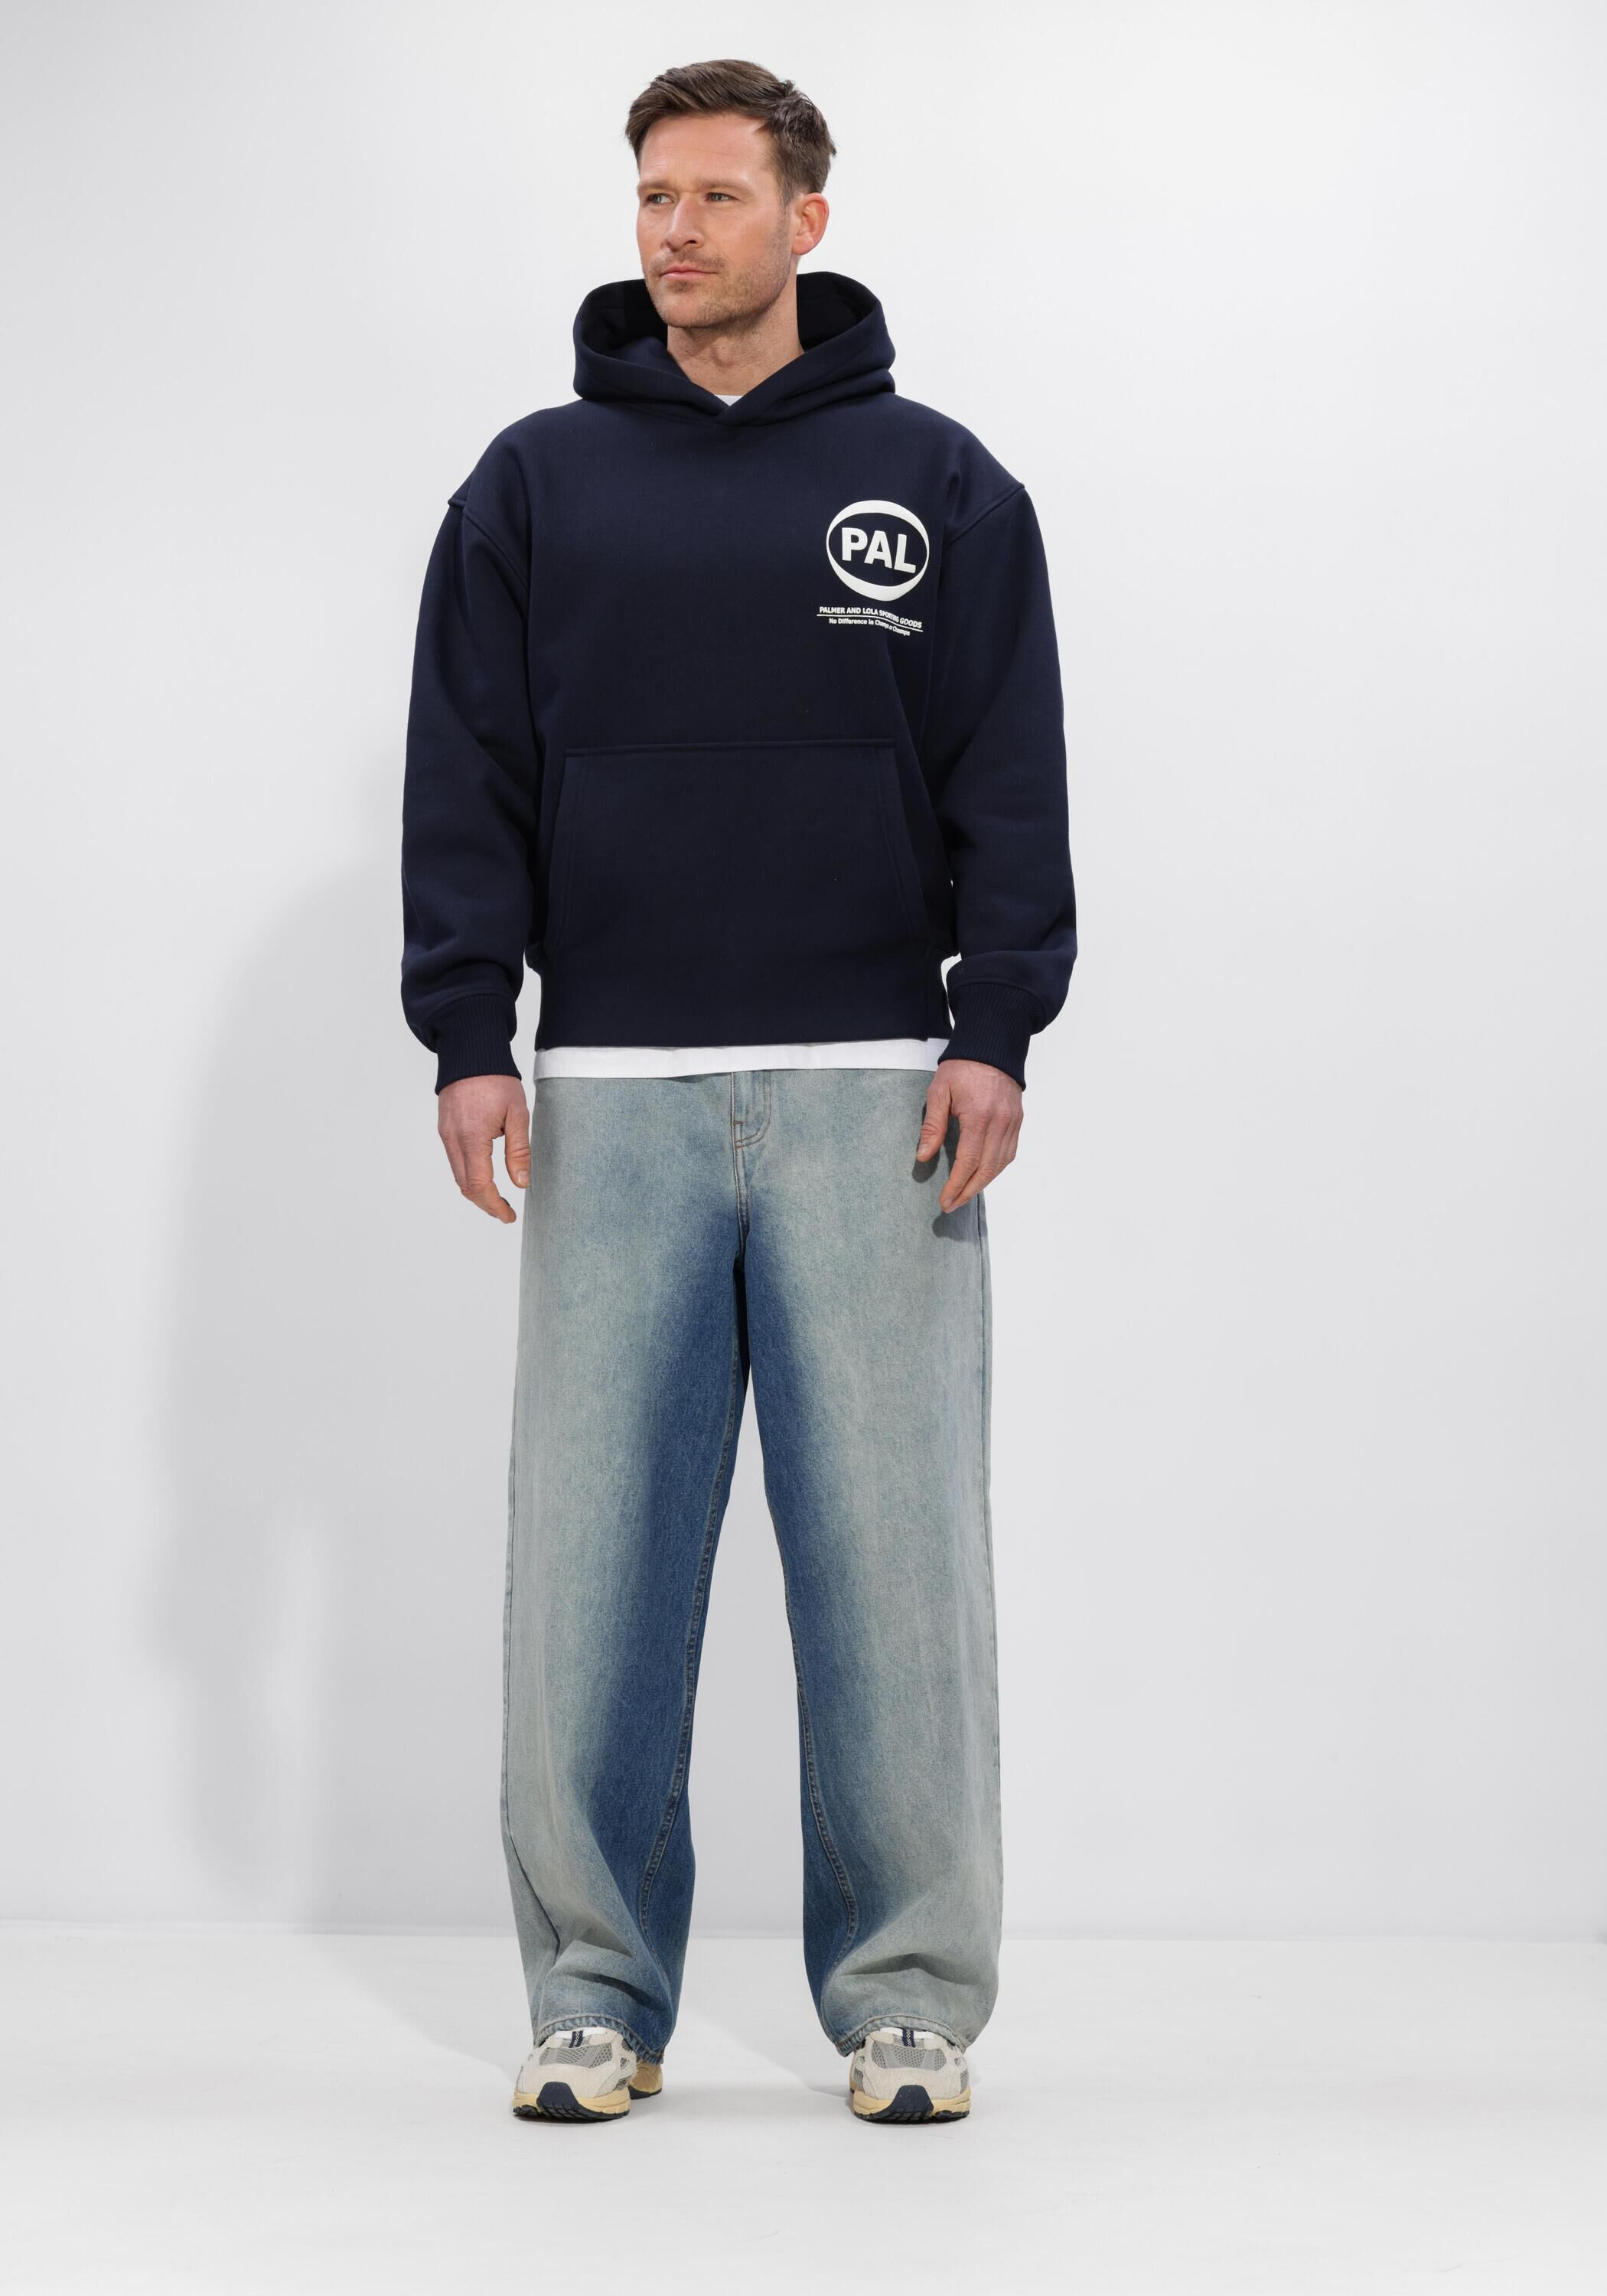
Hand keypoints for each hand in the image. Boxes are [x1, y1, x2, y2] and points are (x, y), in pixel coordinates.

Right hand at [438, 1075, 529, 1221]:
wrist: (470, 1052)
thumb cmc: (496, 1080)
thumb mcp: (517, 1114)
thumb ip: (519, 1151)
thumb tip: (521, 1183)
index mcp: (472, 1137)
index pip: (480, 1185)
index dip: (494, 1205)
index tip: (509, 1216)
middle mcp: (453, 1139)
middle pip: (465, 1186)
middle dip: (485, 1204)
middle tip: (505, 1211)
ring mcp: (445, 1134)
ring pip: (458, 1175)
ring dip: (476, 1191)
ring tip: (498, 1198)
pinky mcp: (444, 1129)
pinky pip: (455, 1161)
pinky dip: (468, 1175)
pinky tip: (485, 1175)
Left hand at [916, 1060, 1022, 1212]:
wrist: (991, 1048)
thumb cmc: (962, 1068)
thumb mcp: (939, 1091)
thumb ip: (933, 1125)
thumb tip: (923, 1156)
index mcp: (979, 1116)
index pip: (969, 1161)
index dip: (956, 1185)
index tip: (945, 1200)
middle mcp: (1000, 1123)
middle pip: (987, 1169)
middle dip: (968, 1191)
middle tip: (951, 1205)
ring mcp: (1012, 1123)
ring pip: (1000, 1165)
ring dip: (982, 1184)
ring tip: (964, 1195)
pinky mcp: (1017, 1122)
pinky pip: (1009, 1153)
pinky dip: (996, 1169)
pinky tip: (983, 1176)